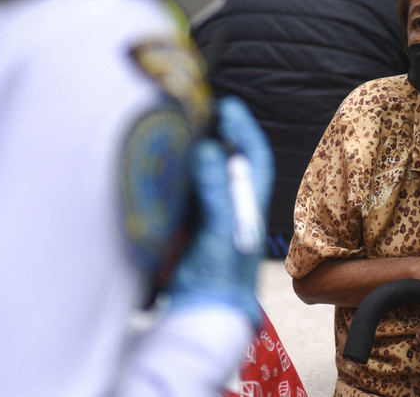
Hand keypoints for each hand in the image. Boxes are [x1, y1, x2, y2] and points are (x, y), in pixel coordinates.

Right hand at [167, 98, 273, 325]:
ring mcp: (210, 215)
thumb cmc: (219, 275)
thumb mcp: (221, 230)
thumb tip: (207, 149)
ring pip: (207, 173)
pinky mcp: (189, 226)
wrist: (200, 313)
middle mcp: (232, 205)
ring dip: (197, 151)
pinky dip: (179, 174)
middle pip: (229, 160)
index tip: (227, 107)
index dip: (243, 130)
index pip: (253, 158)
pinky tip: (166, 161)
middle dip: (218, 133)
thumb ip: (215, 190)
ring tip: (182, 126)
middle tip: (200, 109)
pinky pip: (186, 191)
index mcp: (249, 204)